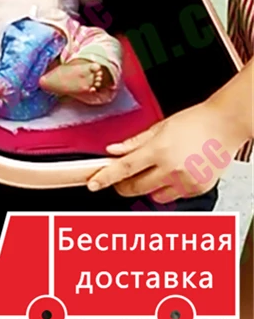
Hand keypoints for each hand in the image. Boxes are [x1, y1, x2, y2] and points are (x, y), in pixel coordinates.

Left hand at [86, 100, 244, 202]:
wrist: (224, 126)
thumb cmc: (194, 122)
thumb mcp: (159, 127)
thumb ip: (133, 142)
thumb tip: (112, 150)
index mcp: (158, 150)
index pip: (124, 168)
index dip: (106, 177)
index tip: (93, 184)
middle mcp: (171, 168)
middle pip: (136, 186)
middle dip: (124, 184)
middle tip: (123, 176)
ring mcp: (185, 182)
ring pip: (153, 195)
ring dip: (148, 186)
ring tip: (159, 167)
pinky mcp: (197, 190)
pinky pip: (172, 196)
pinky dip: (168, 188)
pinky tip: (175, 171)